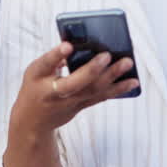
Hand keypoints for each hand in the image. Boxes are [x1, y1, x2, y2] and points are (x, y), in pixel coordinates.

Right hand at [10, 42, 138, 136]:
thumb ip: (53, 59)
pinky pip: (101, 97)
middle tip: (107, 54)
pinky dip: (118, 89)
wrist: (33, 121)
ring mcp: (69, 102)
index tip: (68, 45)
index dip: (57, 55)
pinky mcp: (81, 106)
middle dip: (92, 69)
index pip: (46, 65)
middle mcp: (53, 92)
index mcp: (37, 77)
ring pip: (93, 91)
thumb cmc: (35, 87)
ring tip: (128, 63)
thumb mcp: (35, 71)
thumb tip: (78, 45)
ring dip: (113, 78)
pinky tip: (133, 81)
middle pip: (75, 82)